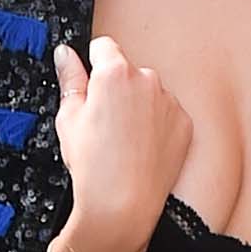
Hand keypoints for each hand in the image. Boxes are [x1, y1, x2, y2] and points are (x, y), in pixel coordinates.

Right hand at [52, 37, 192, 251]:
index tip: (90, 86)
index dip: (93, 65)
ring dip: (138, 105)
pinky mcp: (184, 123)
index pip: (103, 47)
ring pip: (149, 92)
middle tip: (103, 121)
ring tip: (123, 139)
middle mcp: (148, 80)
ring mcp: (169, 102)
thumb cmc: (94, 165)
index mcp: (115, 72)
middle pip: (128, 71)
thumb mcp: (68, 117)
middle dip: (116, 87)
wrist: (124, 204)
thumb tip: (65, 54)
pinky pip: (166, 113)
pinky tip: (141, 148)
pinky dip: (156, 124)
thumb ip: (70, 78)